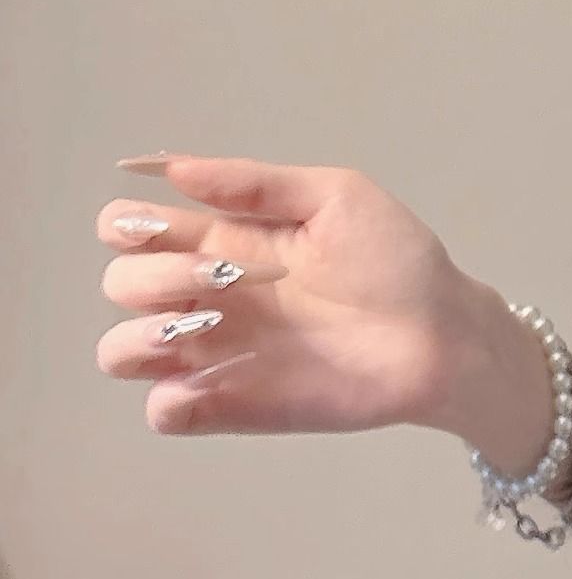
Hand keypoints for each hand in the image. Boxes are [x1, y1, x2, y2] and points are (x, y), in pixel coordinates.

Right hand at [95, 154, 503, 441]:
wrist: (443, 334)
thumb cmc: (395, 261)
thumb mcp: (335, 198)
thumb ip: (256, 182)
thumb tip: (169, 166)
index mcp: (225, 241)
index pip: (132, 230)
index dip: (127, 225)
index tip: (161, 225)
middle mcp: (208, 296)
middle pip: (121, 284)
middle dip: (152, 275)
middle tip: (224, 277)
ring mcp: (217, 353)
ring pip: (122, 351)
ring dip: (140, 337)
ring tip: (206, 327)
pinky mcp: (234, 406)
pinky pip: (164, 412)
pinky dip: (167, 399)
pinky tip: (209, 381)